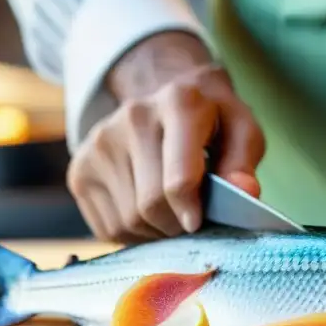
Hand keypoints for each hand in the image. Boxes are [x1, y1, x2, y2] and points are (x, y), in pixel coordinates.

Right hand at [66, 32, 264, 242]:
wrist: (163, 93)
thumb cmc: (212, 121)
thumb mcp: (242, 131)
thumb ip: (244, 162)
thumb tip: (246, 193)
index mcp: (179, 103)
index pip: (178, 180)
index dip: (192, 212)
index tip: (199, 223)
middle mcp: (132, 118)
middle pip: (150, 205)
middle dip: (176, 226)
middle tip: (191, 221)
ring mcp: (99, 144)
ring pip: (128, 221)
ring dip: (155, 232)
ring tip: (171, 213)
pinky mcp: (80, 170)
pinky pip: (108, 227)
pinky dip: (133, 233)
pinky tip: (147, 211)